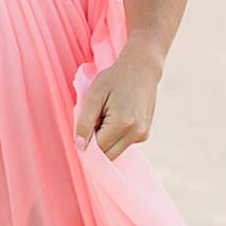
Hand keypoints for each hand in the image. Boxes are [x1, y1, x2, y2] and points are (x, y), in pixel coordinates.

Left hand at [74, 44, 161, 160]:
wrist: (141, 69)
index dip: (87, 140)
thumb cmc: (115, 79)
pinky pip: (124, 144)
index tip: (85, 125)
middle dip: (97, 143)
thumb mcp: (94, 95)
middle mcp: (136, 133)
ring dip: (106, 139)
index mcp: (123, 123)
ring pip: (116, 151)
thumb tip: (80, 147)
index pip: (98, 148)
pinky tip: (117, 116)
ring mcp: (143, 135)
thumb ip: (84, 123)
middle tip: (95, 119)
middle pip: (108, 155)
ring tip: (107, 115)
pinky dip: (115, 136)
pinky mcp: (145, 134)